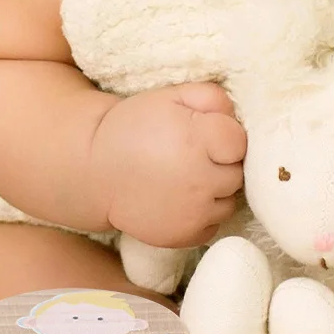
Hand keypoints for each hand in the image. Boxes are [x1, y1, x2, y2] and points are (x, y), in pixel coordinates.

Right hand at [91, 82, 246, 249]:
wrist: (95, 170)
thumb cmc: (133, 128)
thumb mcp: (168, 97)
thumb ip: (209, 97)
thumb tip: (233, 114)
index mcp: (196, 139)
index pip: (238, 141)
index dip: (222, 135)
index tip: (203, 134)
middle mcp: (199, 179)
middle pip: (236, 172)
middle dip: (220, 162)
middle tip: (192, 155)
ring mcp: (194, 212)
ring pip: (228, 201)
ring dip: (214, 190)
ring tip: (186, 177)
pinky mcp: (186, 236)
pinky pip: (213, 224)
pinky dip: (202, 213)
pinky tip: (180, 198)